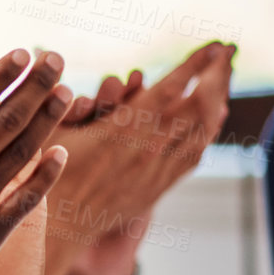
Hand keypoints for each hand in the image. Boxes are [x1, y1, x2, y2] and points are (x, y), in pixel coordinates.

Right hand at [46, 42, 233, 259]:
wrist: (58, 228)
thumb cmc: (47, 175)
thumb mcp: (50, 130)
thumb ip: (62, 95)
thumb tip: (45, 56)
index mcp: (122, 131)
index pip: (170, 90)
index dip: (196, 65)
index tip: (215, 46)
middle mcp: (146, 151)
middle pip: (198, 108)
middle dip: (218, 77)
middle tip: (228, 55)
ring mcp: (156, 171)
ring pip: (202, 133)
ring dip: (218, 103)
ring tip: (223, 81)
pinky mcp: (157, 188)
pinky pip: (193, 156)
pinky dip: (207, 132)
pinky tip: (210, 120)